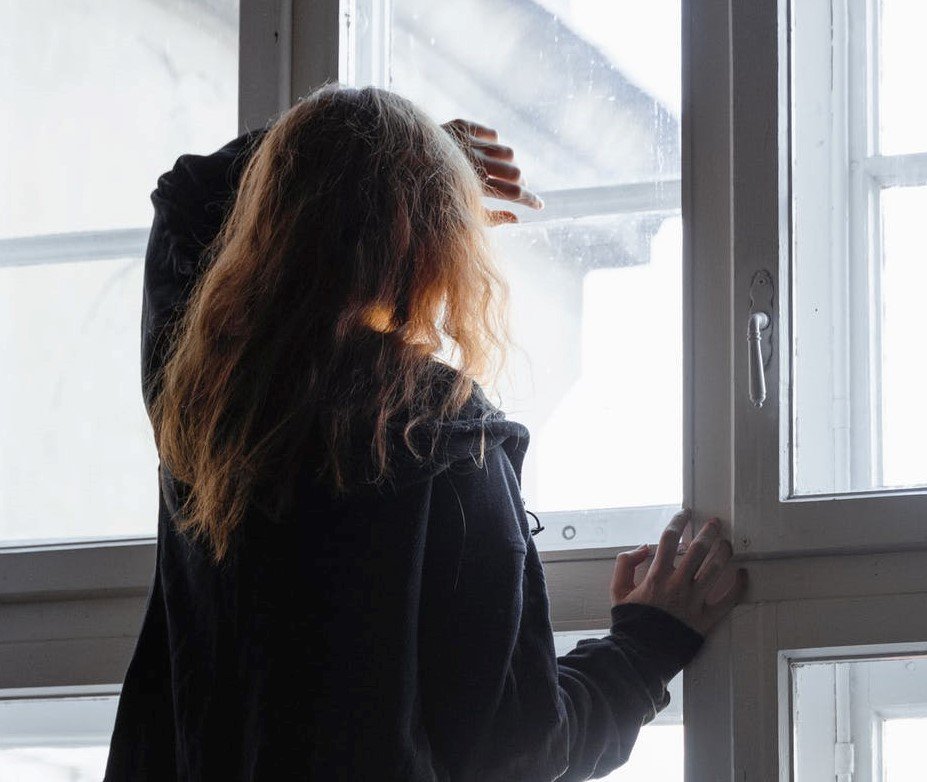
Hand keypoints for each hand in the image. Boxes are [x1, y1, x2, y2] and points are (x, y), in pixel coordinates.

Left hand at [441, 118, 543, 224]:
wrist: (401, 165)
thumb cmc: (433, 197)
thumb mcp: (461, 214)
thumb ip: (491, 218)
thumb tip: (517, 218)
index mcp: (474, 186)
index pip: (514, 194)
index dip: (530, 200)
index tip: (540, 206)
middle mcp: (474, 161)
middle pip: (515, 172)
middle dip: (521, 183)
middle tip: (517, 188)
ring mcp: (469, 142)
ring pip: (507, 152)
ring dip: (509, 164)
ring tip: (500, 172)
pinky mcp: (462, 126)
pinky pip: (492, 134)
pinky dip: (493, 144)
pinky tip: (485, 153)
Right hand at [610, 509, 746, 635]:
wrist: (641, 655)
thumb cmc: (630, 623)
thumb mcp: (617, 591)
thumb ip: (625, 564)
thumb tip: (644, 547)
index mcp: (656, 575)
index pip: (668, 539)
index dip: (678, 521)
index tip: (685, 513)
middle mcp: (677, 584)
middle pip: (698, 549)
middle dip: (708, 532)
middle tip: (715, 523)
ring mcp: (694, 601)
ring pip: (715, 569)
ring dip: (724, 552)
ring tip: (727, 543)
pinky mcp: (707, 618)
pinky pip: (729, 599)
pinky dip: (740, 585)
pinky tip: (744, 573)